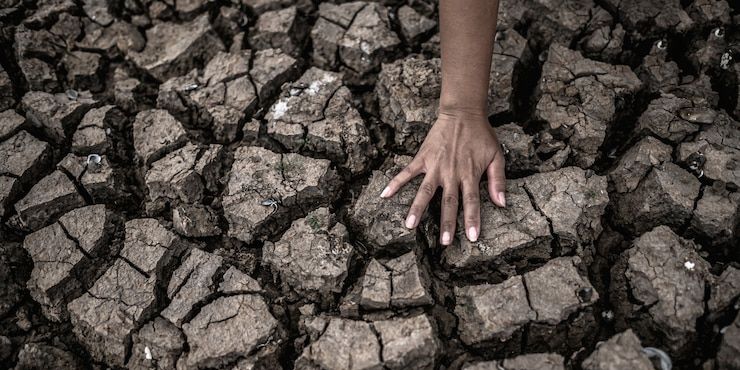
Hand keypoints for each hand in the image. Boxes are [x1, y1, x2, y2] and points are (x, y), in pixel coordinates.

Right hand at [380, 110, 506, 245]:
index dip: (472, 219)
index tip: (472, 237)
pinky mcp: (422, 158)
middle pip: (449, 202)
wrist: (462, 113)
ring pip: (425, 191)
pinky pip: (407, 173)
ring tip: (409, 225)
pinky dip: (395, 183)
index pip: (471, 201)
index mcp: (469, 174)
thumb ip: (498, 180)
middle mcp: (451, 173)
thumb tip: (502, 203)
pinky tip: (384, 195)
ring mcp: (435, 166)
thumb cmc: (482, 135)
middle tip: (444, 243)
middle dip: (447, 223)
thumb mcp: (497, 156)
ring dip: (417, 208)